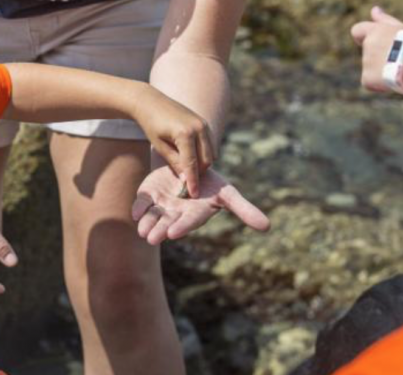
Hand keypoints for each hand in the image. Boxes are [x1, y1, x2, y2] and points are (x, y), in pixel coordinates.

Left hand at [131, 165, 269, 244]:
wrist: (190, 165)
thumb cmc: (211, 183)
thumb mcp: (227, 193)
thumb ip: (243, 209)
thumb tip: (267, 227)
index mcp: (194, 214)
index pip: (188, 222)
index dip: (182, 226)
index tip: (173, 232)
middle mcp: (177, 214)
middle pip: (167, 223)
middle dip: (160, 230)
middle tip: (152, 238)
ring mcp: (162, 206)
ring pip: (152, 218)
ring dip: (146, 224)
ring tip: (142, 231)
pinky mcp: (149, 196)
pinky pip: (142, 204)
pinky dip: (138, 208)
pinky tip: (135, 214)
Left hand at [132, 87, 215, 199]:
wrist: (151, 102)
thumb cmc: (151, 125)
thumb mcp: (160, 146)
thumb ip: (175, 163)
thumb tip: (187, 179)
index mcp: (185, 134)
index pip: (192, 164)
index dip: (193, 181)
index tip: (193, 195)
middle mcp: (199, 128)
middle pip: (206, 160)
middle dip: (198, 173)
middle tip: (187, 182)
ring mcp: (203, 124)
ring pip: (210, 154)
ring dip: (202, 164)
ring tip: (187, 169)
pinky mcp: (204, 123)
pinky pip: (209, 145)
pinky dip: (203, 154)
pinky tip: (191, 157)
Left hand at [350, 6, 402, 92]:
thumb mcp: (402, 29)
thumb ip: (385, 21)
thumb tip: (374, 9)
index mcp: (374, 30)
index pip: (357, 30)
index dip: (364, 37)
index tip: (375, 43)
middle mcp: (367, 44)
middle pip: (369, 53)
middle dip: (380, 57)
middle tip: (400, 60)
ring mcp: (366, 61)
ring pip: (371, 68)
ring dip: (382, 70)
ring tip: (401, 70)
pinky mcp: (367, 78)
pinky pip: (369, 83)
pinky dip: (379, 85)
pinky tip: (394, 81)